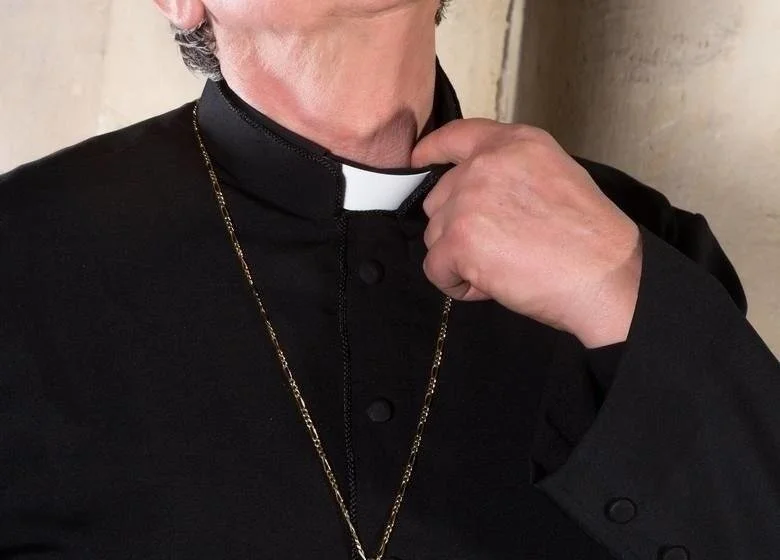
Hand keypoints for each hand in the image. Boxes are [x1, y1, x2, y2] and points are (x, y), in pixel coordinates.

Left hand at [411, 119, 642, 347]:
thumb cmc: (590, 239)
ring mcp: (469, 200)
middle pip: (440, 197)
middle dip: (460, 228)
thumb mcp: (554, 177)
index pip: (457, 135)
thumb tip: (472, 193)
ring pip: (435, 235)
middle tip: (501, 248)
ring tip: (503, 268)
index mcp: (515, 143)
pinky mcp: (460, 240)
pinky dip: (457, 284)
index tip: (418, 160)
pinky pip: (435, 268)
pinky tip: (490, 285)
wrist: (606, 275)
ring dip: (460, 258)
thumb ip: (510, 173)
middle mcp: (486, 164)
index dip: (431, 150)